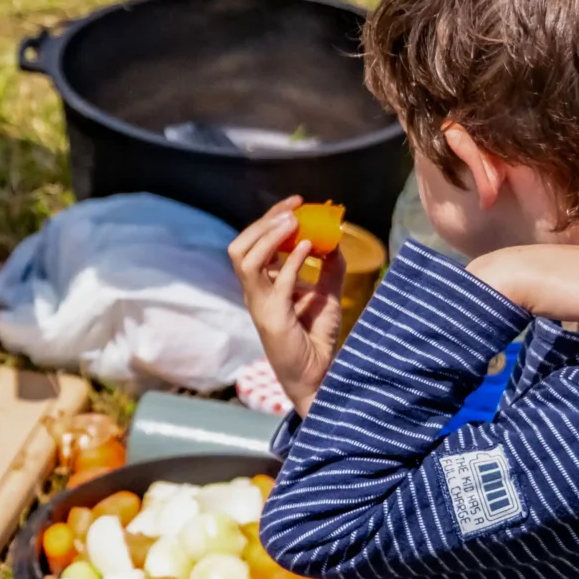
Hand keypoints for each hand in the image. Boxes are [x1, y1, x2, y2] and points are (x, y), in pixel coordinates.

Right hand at [228, 197, 345, 411]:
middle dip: (264, 222)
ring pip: (246, 260)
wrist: (319, 375)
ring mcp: (261, 305)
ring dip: (268, 237)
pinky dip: (291, 261)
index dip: (271, 219)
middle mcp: (255, 292)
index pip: (255, 243)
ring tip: (293, 222)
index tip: (297, 203)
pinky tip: (308, 247)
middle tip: (292, 208)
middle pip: (241, 246)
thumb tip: (336, 239)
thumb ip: (330, 268)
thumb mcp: (327, 295)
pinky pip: (276, 283)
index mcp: (263, 285)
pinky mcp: (273, 318)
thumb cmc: (317, 339)